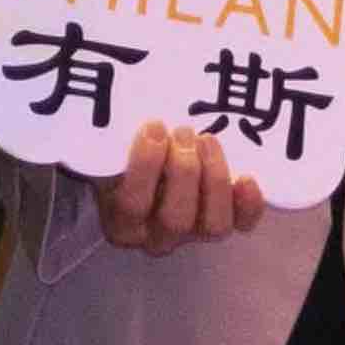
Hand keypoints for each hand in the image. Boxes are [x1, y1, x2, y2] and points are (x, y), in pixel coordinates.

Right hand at [93, 123, 261, 254]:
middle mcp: (155, 237)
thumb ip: (101, 140)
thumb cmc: (121, 153)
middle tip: (186, 132)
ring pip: (212, 226)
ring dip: (214, 181)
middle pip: (176, 219)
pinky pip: (241, 225)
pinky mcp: (222, 224)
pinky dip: (249, 207)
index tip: (154, 127)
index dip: (146, 166)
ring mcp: (192, 235)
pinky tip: (248, 179)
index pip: (132, 204)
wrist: (144, 163)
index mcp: (120, 223)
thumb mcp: (104, 151)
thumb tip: (96, 107)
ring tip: (208, 141)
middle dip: (185, 172)